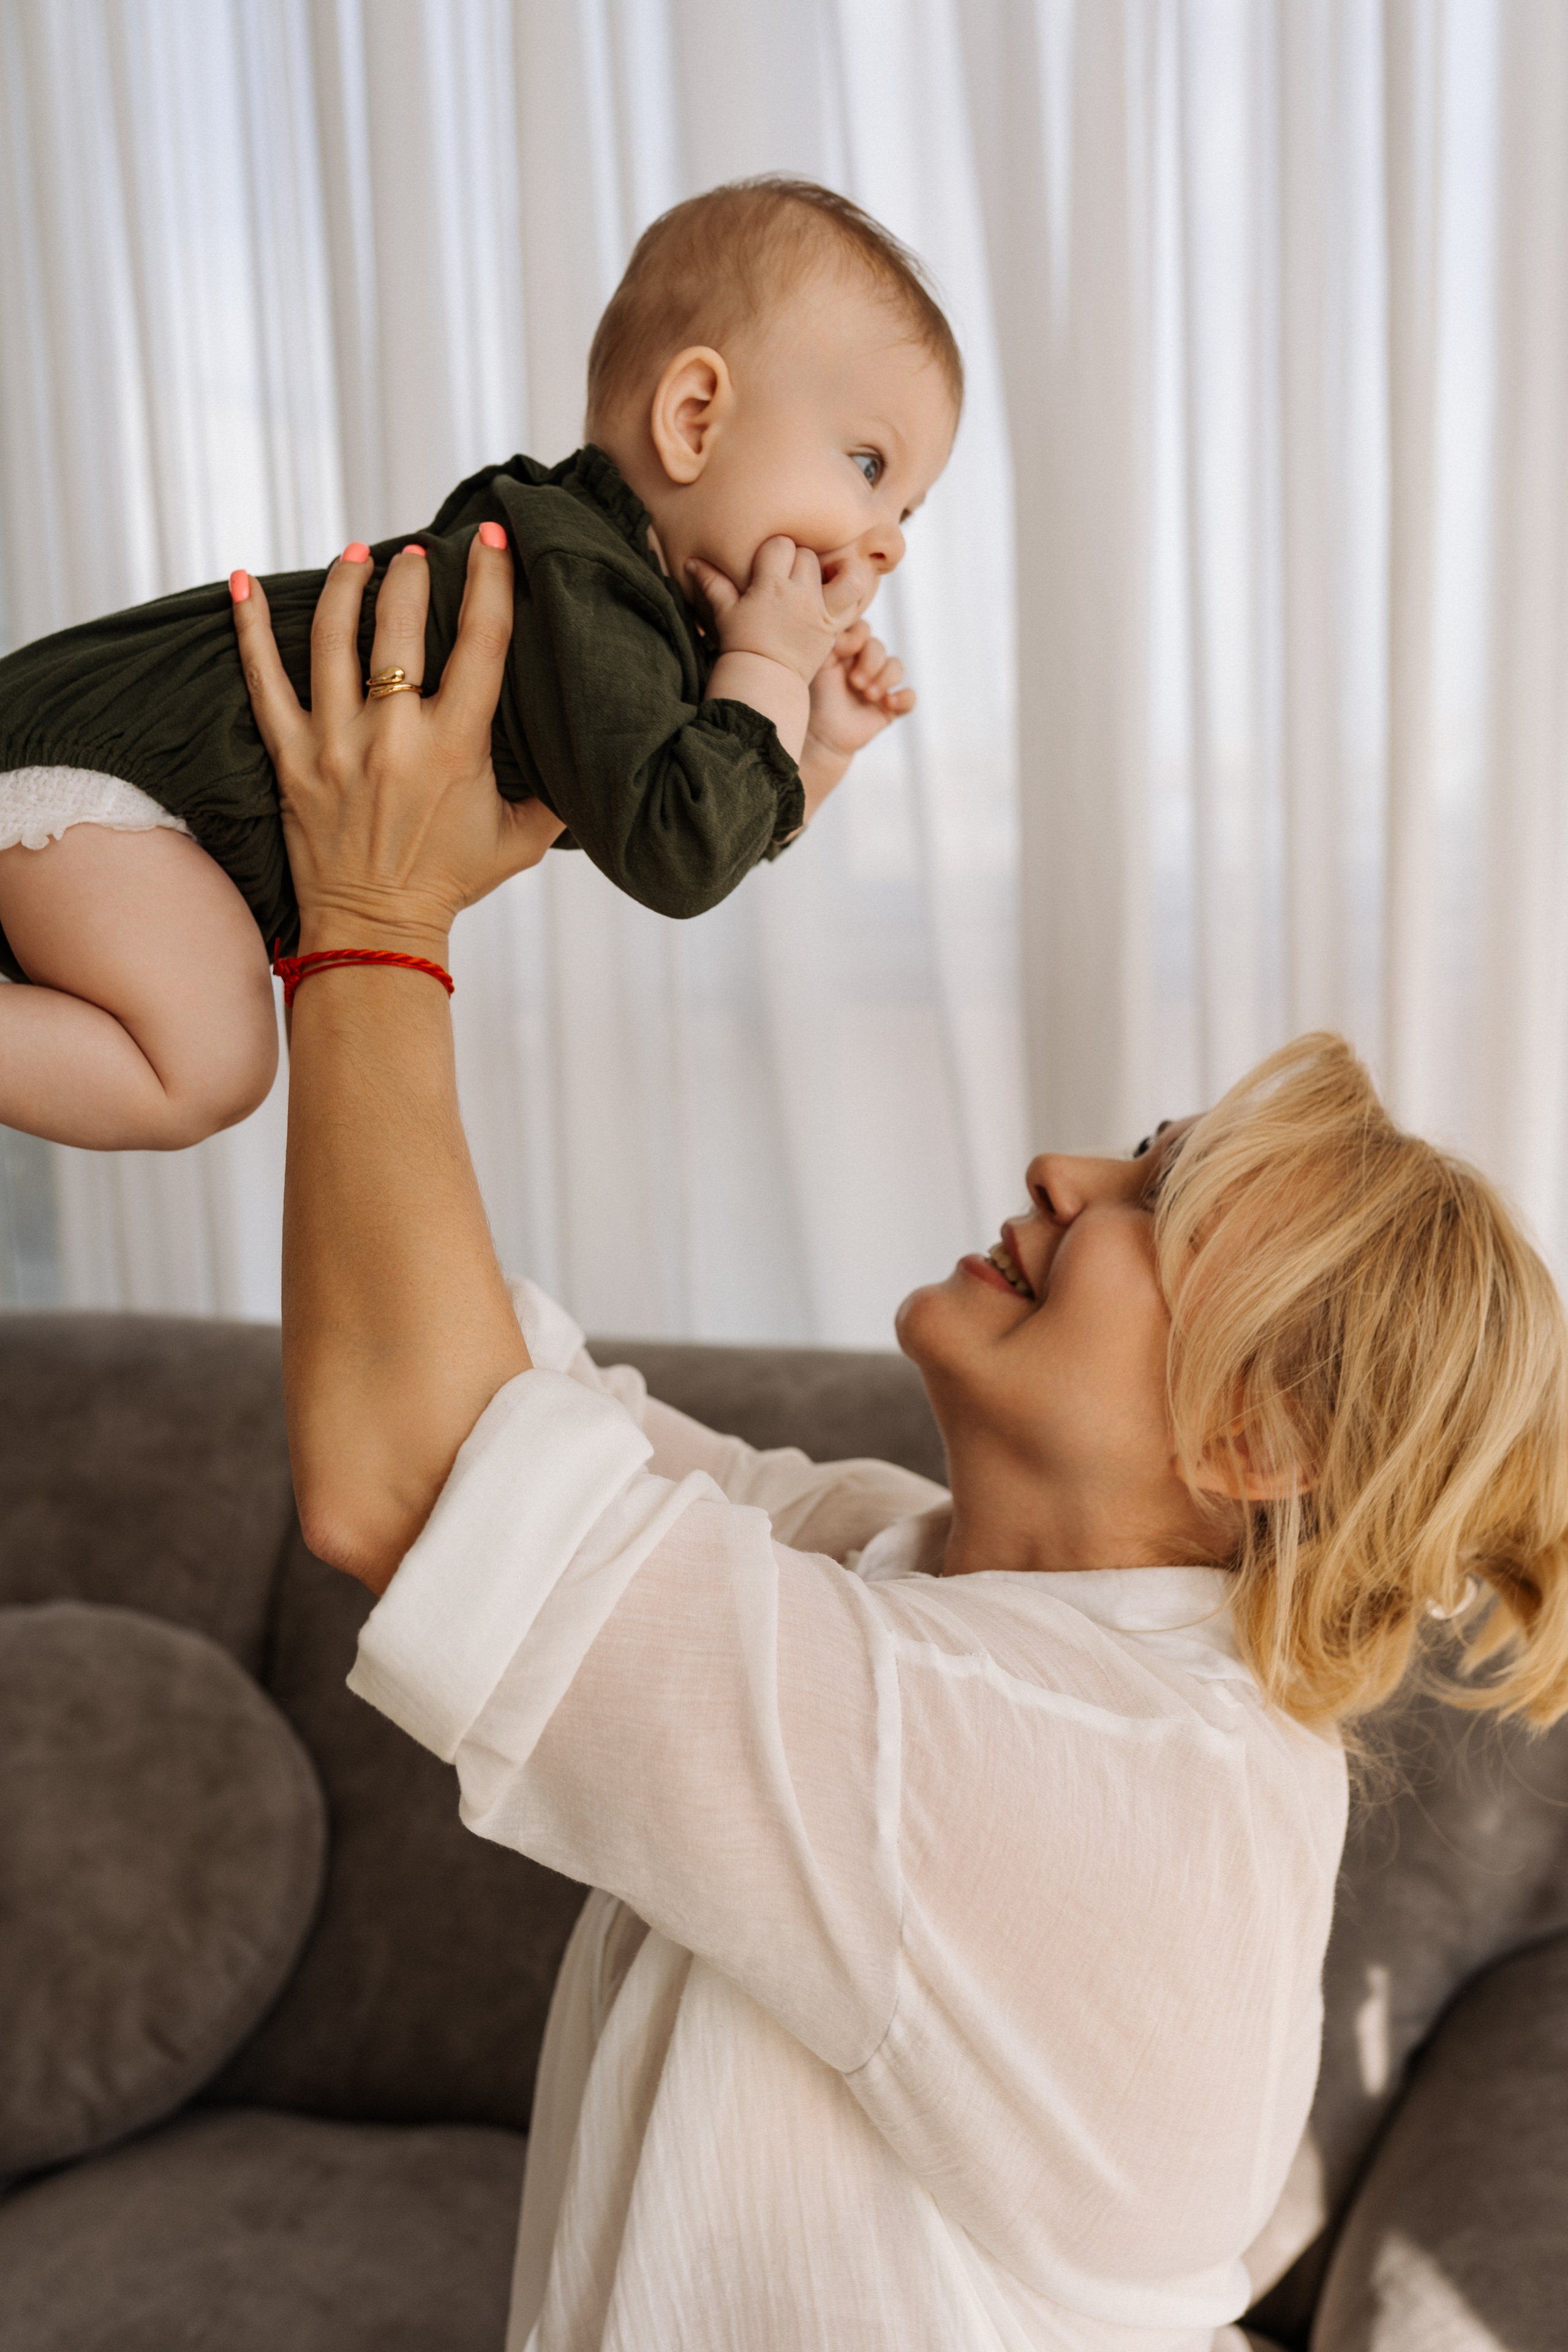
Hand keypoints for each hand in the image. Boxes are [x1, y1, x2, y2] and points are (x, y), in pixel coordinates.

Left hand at [231, 530, 562, 955]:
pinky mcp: (290, 758)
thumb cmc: (449, 884)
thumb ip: (556, 793)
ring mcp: (334, 744)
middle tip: (417, 556)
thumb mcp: (521, 841)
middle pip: (400, 626)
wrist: (375, 933)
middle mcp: (393, 737)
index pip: (481, 641)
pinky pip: (261, 681)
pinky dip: (248, 629)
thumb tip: (591, 752)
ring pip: (332, 638)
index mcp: (455, 747)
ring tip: (357, 556)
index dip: (490, 580)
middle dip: (411, 577)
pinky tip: (241, 583)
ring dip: (345, 584)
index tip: (491, 539)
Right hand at [689, 537, 872, 686]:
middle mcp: (798, 595)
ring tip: (826, 577)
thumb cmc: (742, 645)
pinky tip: (841, 589)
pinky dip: (854, 588)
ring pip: (841, 571)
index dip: (775, 551)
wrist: (764, 680)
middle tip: (791, 579)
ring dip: (837, 570)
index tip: (770, 566)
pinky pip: (856, 598)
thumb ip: (712, 583)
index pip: (780, 545)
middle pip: (808, 556)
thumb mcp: (725, 612)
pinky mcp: (834, 625)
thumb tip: (691, 561)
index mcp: (769, 587)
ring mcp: (820, 610)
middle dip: (799, 562)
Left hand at [798, 620, 915, 819]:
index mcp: (847, 649)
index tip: (846, 650)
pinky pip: (910, 697)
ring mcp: (880, 684)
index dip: (859, 636)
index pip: (862, 629)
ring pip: (896, 667)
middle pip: (879, 647)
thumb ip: (832, 644)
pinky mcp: (890, 707)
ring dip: (884, 678)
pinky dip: (903, 698)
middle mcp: (865, 663)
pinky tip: (888, 704)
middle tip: (855, 682)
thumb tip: (851, 636)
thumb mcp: (819, 666)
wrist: (820, 737)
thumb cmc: (816, 699)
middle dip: (870, 663)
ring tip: (867, 695)